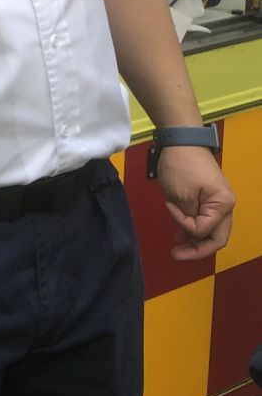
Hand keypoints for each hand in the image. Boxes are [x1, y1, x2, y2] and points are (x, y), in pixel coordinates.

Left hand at [157, 146, 234, 260]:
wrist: (182, 140)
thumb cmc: (181, 165)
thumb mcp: (181, 194)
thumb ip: (188, 217)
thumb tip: (192, 231)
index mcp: (223, 205)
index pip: (205, 230)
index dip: (185, 226)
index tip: (169, 207)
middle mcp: (226, 206)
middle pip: (216, 237)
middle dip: (197, 249)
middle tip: (176, 255)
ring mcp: (219, 202)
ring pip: (211, 231)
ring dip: (195, 240)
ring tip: (176, 248)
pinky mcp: (210, 198)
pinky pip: (206, 220)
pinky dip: (194, 228)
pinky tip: (181, 234)